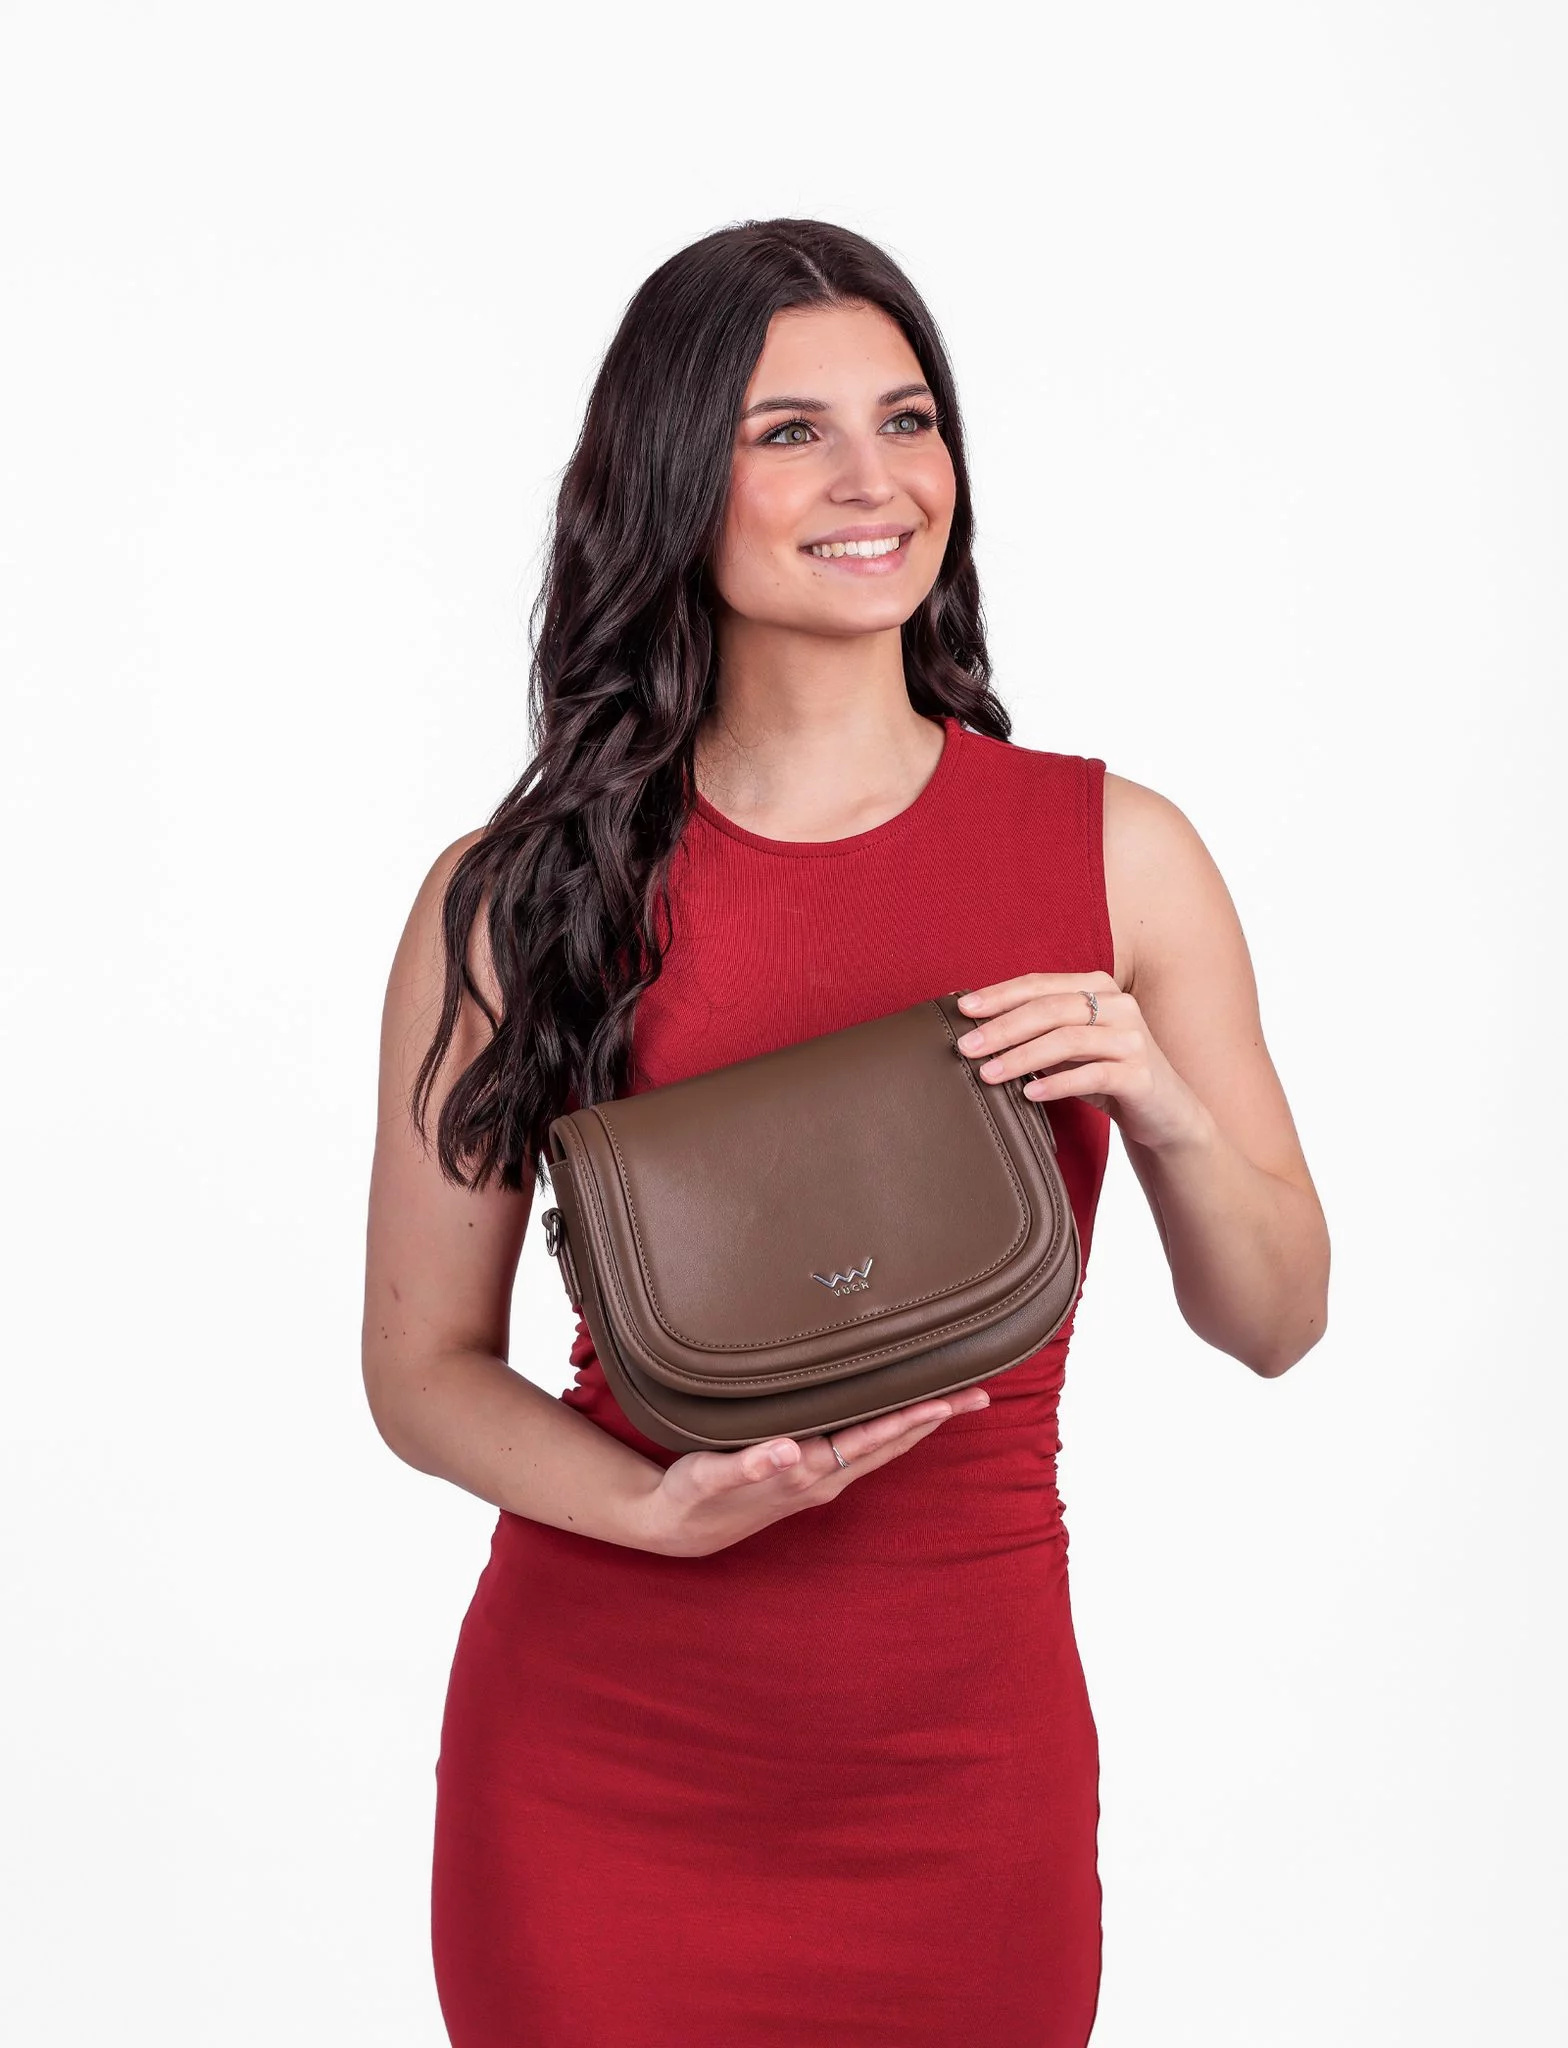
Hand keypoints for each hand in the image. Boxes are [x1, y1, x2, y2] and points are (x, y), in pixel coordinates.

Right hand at [631, 1388, 992, 1558]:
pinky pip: (864, 1447)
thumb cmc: (693, 1495)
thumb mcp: (709, 1477)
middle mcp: (823, 1477)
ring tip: (954, 1399)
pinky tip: (901, 1414)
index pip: (869, 1440)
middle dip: (934, 1419)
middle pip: (890, 1443)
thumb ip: (749, 1463)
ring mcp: (822, 1478)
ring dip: (919, 1423)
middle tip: (979, 1394)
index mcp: (806, 1471)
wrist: (680, 1527)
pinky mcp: (812, 1474)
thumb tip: (787, 1450)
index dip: (907, 1419)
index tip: (945, 1401)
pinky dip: (891, 1427)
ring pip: (882, 1446)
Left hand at [954, 971, 1212, 1152]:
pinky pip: (1092, 1074)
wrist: (1165, 1112)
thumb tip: (977, 1029)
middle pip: (1050, 1009)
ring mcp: (1133, 1038)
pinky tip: (1028, 1093)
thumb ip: (1037, 1031)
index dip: (999, 995)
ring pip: (1067, 1039)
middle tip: (966, 1047)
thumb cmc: (1107, 1074)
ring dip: (1021, 1056)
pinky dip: (1056, 1083)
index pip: (1040, 984)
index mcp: (1098, 987)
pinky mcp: (1141, 1074)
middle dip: (1002, 1027)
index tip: (962, 1009)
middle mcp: (1118, 1004)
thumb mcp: (1070, 1047)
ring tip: (988, 1074)